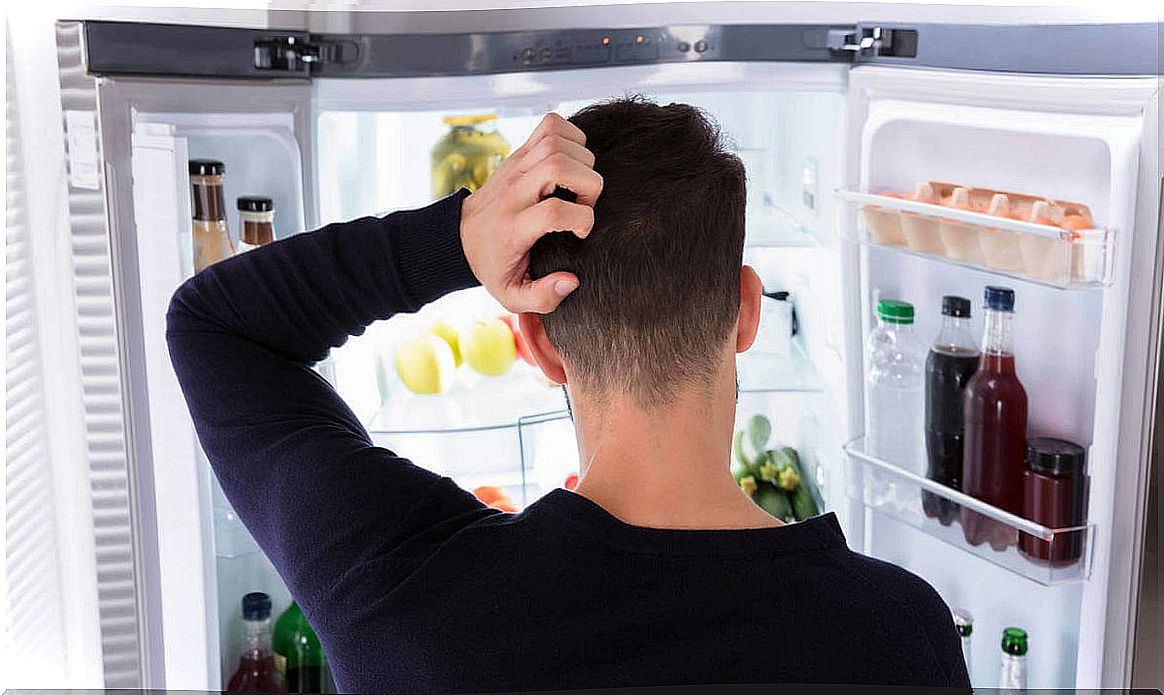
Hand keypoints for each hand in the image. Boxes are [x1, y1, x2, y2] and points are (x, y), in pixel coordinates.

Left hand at [460, 112, 602, 313]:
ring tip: (579, 185)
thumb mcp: (511, 295)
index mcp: (513, 227)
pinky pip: (552, 125)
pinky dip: (572, 135)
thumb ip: (543, 298)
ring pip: (557, 142)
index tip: (581, 233)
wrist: (460, 237)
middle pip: (558, 166)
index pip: (553, 211)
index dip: (581, 219)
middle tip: (584, 204)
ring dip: (582, 160)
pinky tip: (573, 160)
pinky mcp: (519, 153)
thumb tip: (571, 281)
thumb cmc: (493, 266)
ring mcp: (515, 167)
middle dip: (588, 184)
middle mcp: (514, 191)